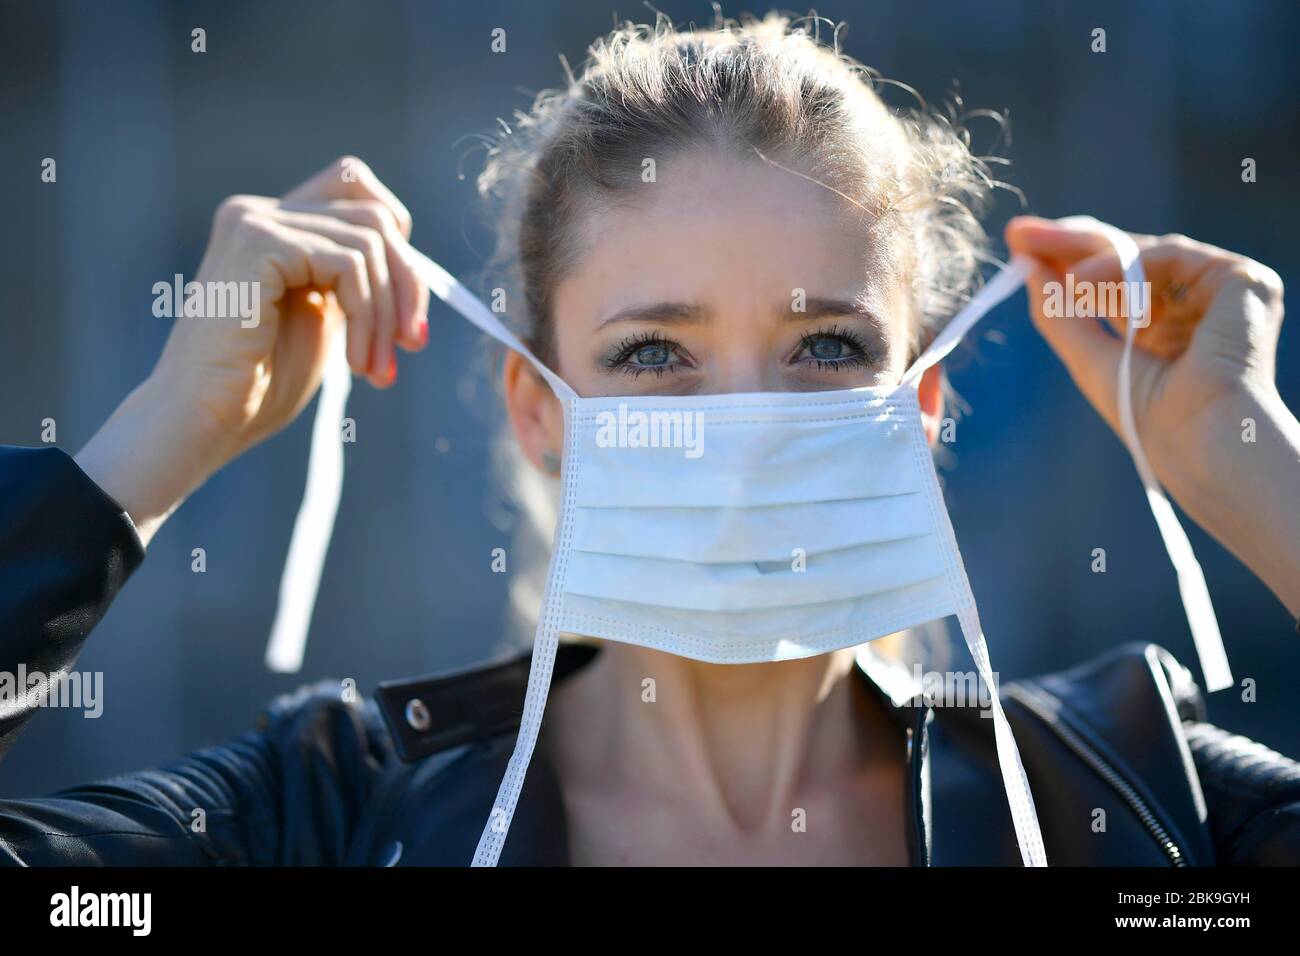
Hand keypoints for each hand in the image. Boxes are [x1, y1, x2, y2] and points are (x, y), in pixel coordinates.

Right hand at [77, 156, 428, 544]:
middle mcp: (260, 212)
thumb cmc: (258, 386)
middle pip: (374, 215)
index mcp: (275, 227)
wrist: (203, 420)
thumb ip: (356, 284)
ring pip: (369, 242)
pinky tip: (355, 362)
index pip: (357, 189)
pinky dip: (366, 315)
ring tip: (378, 369)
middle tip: (412, 344)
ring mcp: (255, 220)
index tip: (409, 315)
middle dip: (407, 284)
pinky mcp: (258, 240)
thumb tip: (415, 268)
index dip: (399, 244)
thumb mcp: (324, 322)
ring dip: (386, 314)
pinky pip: (348, 263)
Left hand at [1007, 215, 1299, 615]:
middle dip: (1069, 243)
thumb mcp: (1086, 357)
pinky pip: (1171, 255)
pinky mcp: (1243, 281)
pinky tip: (1081, 280)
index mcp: (1166, 331)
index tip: (1021, 244)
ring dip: (1087, 254)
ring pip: (1144, 253)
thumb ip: (1058, 313)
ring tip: (1047, 268)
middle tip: (1021, 232)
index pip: (1114, 282)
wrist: (1199, 439)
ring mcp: (1221, 293)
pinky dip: (1123, 263)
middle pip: (1126, 258)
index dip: (1068, 260)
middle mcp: (1195, 308)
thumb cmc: (1149, 418)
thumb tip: (1026, 266)